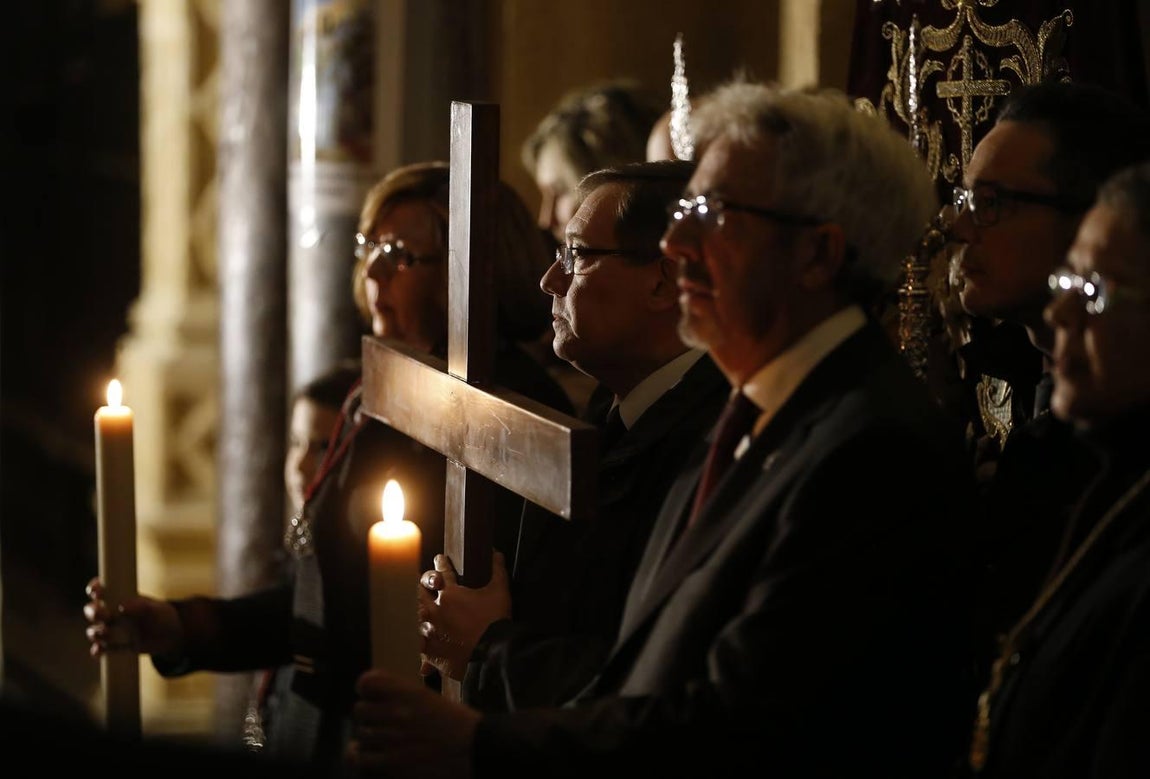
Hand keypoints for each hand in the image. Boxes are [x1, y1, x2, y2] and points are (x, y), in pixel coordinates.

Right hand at [83, 577, 183, 658]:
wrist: (170, 635)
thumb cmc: (160, 615)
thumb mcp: (154, 609)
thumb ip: (140, 606)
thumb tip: (121, 606)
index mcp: (117, 597)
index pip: (99, 590)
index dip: (94, 589)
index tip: (96, 592)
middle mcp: (110, 612)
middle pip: (92, 610)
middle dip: (93, 612)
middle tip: (105, 615)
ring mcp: (110, 629)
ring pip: (93, 630)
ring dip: (96, 632)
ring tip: (108, 632)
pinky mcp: (112, 646)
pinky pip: (99, 649)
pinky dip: (97, 650)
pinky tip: (99, 650)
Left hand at [349, 668, 478, 778]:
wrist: (473, 750)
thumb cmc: (457, 725)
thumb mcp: (430, 699)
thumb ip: (405, 697)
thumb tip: (382, 700)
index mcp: (408, 693)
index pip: (368, 682)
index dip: (366, 690)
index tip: (371, 696)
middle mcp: (397, 712)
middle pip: (360, 710)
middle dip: (368, 717)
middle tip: (378, 723)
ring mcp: (392, 737)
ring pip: (360, 734)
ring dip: (367, 739)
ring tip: (379, 742)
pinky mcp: (391, 762)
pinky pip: (360, 757)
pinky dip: (360, 757)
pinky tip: (366, 757)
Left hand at [417, 551, 511, 680]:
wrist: (492, 654)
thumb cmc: (495, 621)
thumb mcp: (500, 591)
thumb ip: (497, 570)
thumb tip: (496, 554)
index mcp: (449, 594)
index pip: (442, 571)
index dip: (441, 563)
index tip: (440, 559)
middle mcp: (435, 610)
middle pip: (422, 592)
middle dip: (426, 585)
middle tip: (430, 585)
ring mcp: (431, 631)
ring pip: (418, 618)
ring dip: (424, 613)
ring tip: (426, 613)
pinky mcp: (431, 651)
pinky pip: (421, 645)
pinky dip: (424, 643)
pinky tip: (426, 643)